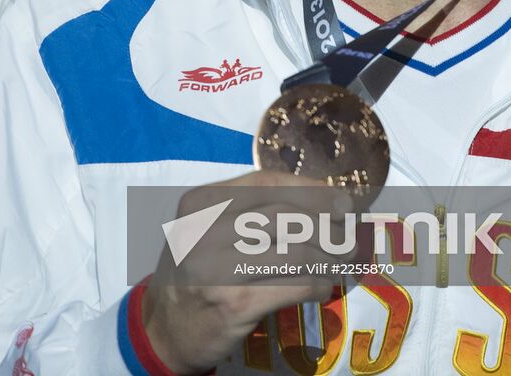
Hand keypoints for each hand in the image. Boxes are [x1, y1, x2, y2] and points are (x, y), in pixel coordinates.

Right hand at [142, 170, 352, 374]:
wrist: (161, 329)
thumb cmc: (196, 271)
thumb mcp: (209, 228)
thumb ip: (251, 211)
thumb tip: (321, 203)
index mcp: (202, 202)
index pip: (267, 182)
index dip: (311, 189)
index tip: (341, 200)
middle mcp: (206, 229)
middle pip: (286, 215)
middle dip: (326, 224)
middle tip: (349, 236)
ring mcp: (218, 267)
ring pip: (295, 251)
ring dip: (328, 257)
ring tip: (340, 263)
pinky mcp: (234, 303)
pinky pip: (293, 286)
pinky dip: (317, 285)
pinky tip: (323, 288)